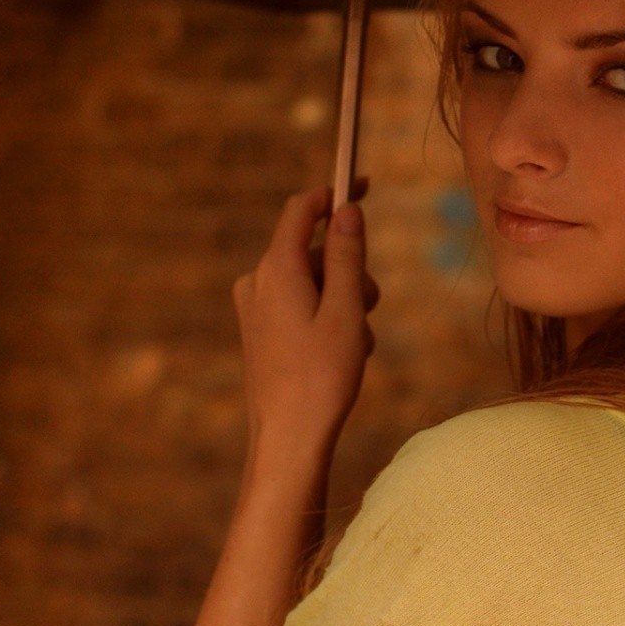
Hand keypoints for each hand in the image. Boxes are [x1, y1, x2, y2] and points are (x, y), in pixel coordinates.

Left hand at [233, 177, 379, 445]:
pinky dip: (327, 317)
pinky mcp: (260, 330)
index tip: (365, 186)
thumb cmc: (321, 376)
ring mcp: (256, 308)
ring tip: (355, 341)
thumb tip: (347, 210)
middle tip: (369, 307)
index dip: (334, 194)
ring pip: (311, 280)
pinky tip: (339, 352)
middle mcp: (258, 282)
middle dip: (349, 268)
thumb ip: (348, 255)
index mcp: (276, 269)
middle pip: (312, 249)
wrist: (288, 439)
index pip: (302, 210)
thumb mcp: (347, 309)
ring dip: (343, 299)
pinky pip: (300, 304)